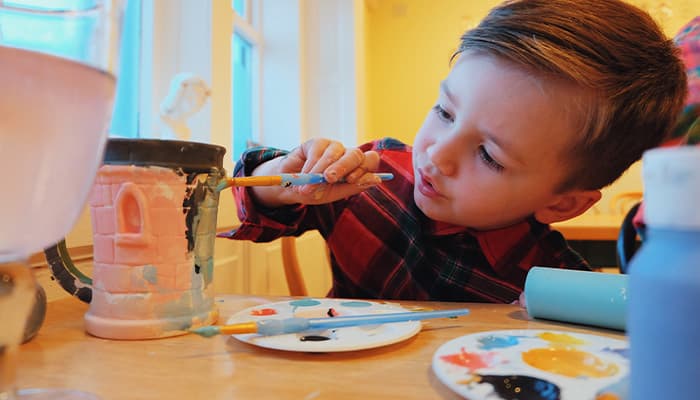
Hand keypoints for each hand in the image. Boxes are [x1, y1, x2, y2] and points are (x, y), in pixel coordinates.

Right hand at [251, 138, 381, 205]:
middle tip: (328, 179)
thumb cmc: (316, 191)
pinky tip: (304, 175)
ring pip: (334, 153)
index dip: (364, 168)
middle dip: (342, 167)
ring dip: (321, 170)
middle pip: (356, 154)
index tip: (350, 180)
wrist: (291, 187)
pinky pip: (318, 151)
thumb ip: (353, 187)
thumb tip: (376, 180)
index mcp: (357, 168)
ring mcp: (333, 147)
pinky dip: (310, 166)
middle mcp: (347, 155)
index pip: (371, 160)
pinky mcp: (318, 142)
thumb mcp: (334, 194)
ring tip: (309, 185)